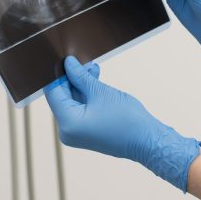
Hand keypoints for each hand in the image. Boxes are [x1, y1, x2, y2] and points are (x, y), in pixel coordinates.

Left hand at [44, 56, 200, 191]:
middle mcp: (67, 131)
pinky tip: (95, 80)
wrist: (146, 140)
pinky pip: (81, 109)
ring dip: (82, 84)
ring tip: (93, 68)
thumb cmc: (126, 118)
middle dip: (72, 78)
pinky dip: (87, 95)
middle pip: (63, 97)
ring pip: (73, 102)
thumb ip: (80, 76)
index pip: (54, 93)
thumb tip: (68, 63)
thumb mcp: (100, 92)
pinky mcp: (86, 132)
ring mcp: (77, 133)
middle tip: (82, 61)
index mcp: (67, 123)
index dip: (58, 74)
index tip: (65, 59)